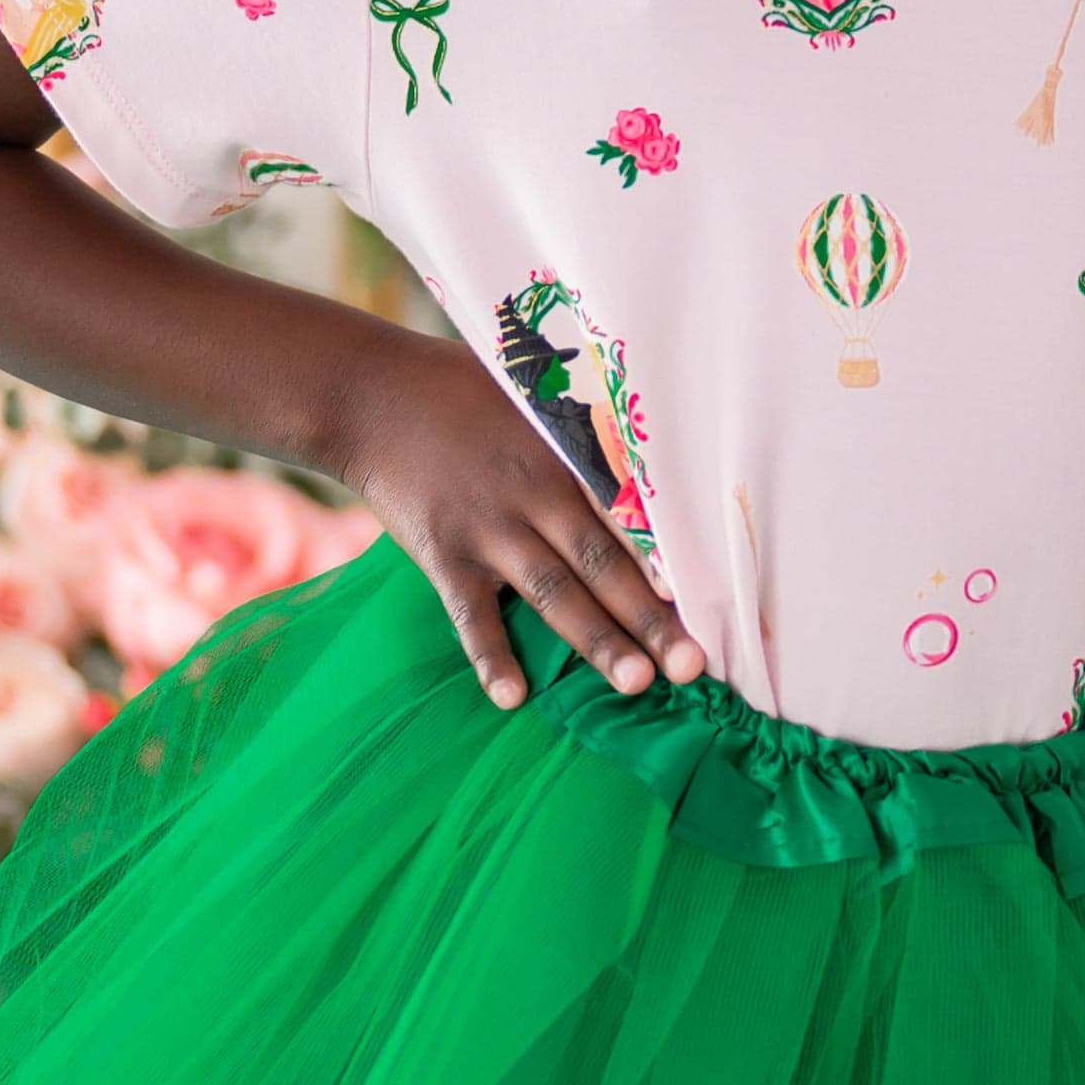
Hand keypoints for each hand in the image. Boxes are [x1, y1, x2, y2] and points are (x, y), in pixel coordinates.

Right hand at [331, 334, 708, 710]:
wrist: (372, 394)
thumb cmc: (459, 387)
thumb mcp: (529, 391)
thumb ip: (581, 424)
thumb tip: (642, 438)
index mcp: (564, 456)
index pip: (628, 517)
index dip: (669, 559)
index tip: (712, 598)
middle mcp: (533, 495)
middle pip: (602, 564)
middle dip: (650, 617)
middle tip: (693, 665)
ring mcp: (486, 528)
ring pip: (552, 593)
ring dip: (595, 640)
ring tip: (635, 684)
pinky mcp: (442, 553)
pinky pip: (470, 614)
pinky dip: (490, 655)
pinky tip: (513, 697)